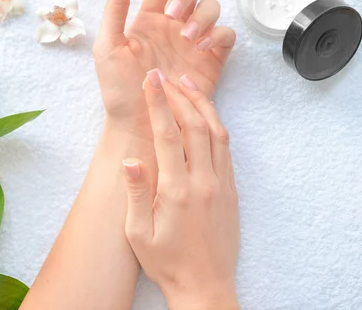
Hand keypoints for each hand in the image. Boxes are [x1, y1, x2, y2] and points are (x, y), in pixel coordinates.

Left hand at [94, 0, 235, 136]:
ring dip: (203, 15)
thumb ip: (115, 11)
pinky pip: (225, 36)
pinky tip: (203, 45)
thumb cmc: (119, 90)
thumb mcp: (108, 48)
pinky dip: (219, 34)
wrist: (140, 124)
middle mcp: (174, 27)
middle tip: (172, 14)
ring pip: (211, 9)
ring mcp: (194, 43)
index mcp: (149, 21)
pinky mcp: (211, 61)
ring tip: (188, 37)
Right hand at [122, 69, 239, 309]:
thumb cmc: (168, 262)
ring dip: (202, 104)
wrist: (205, 286)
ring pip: (217, 132)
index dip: (159, 102)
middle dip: (180, 95)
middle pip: (196, 124)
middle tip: (166, 75)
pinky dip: (216, 125)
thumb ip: (135, 193)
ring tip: (187, 85)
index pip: (168, 133)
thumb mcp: (138, 233)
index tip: (151, 80)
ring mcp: (222, 184)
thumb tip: (129, 159)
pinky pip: (226, 149)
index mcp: (177, 189)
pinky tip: (206, 116)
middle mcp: (203, 181)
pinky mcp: (231, 190)